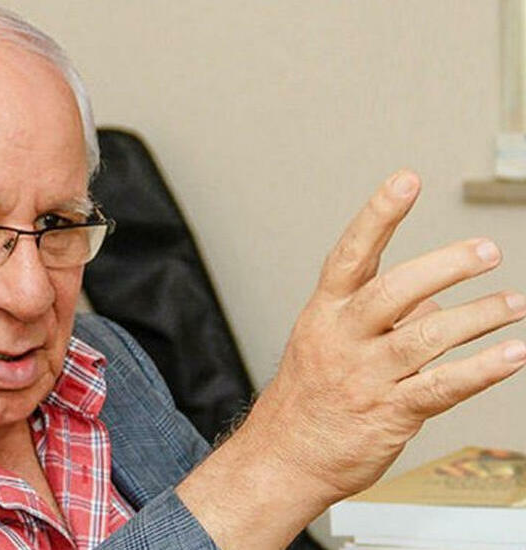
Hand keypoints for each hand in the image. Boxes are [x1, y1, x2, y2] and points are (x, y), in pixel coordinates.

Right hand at [177, 170, 525, 549]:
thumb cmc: (308, 395)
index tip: (406, 180)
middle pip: (393, 291)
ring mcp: (366, 376)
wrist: (285, 455)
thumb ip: (385, 317)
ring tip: (514, 305)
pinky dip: (482, 369)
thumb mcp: (328, 341)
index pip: (352, 254)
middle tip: (486, 252)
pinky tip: (512, 355)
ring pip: (426, 338)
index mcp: (325, 312)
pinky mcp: (389, 413)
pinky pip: (442, 387)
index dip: (378, 215)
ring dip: (478, 317)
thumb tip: (440, 302)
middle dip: (444, 267)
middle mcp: (343, 338)